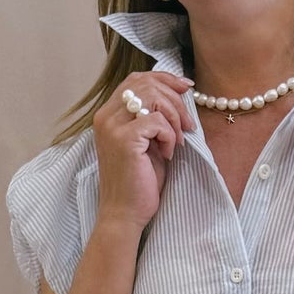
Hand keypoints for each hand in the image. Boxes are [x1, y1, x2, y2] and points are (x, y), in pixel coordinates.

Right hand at [93, 71, 195, 232]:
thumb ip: (153, 118)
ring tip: (177, 141)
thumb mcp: (147, 143)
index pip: (136, 79)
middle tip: (188, 125)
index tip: (186, 87)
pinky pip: (156, 121)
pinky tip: (168, 153)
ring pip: (152, 97)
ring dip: (174, 117)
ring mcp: (113, 127)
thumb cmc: (139, 183)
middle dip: (175, 100)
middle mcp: (106, 116)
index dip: (164, 78)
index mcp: (109, 114)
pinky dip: (169, 135)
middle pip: (146, 83)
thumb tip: (177, 95)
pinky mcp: (125, 140)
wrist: (125, 214)